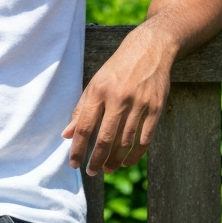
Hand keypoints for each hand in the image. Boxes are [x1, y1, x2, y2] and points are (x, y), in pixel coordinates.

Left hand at [62, 22, 175, 174]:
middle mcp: (118, 98)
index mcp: (99, 91)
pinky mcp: (155, 108)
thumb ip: (80, 109)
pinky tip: (127, 161)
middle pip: (104, 138)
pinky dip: (135, 154)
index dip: (78, 148)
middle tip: (92, 172)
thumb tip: (66, 135)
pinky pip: (145, 138)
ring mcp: (138, 104)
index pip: (84, 126)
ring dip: (115, 160)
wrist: (149, 50)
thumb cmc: (117, 69)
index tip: (74, 164)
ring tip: (108, 169)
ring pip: (125, 141)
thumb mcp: (95, 83)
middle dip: (96, 159)